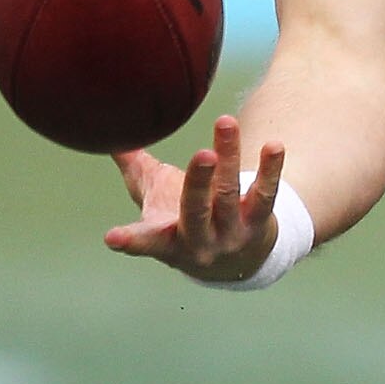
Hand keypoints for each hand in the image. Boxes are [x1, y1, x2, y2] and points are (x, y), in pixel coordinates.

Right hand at [105, 116, 288, 282]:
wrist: (235, 260)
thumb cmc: (183, 220)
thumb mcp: (155, 199)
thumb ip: (135, 168)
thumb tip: (110, 134)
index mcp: (166, 240)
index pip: (145, 241)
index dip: (129, 240)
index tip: (112, 238)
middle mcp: (198, 242)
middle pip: (196, 211)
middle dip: (199, 182)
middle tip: (203, 153)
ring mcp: (230, 235)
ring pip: (229, 195)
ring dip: (230, 159)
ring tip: (225, 122)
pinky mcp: (259, 224)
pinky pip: (266, 196)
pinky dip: (270, 170)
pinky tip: (274, 146)